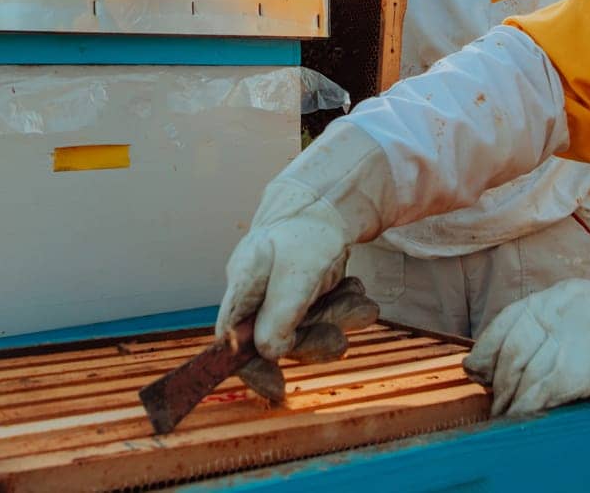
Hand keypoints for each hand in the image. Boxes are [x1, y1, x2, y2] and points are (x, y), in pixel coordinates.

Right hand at [215, 180, 356, 358]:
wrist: (331, 200)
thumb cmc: (309, 232)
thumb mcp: (296, 276)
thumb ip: (279, 316)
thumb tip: (267, 353)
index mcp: (243, 284)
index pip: (231, 340)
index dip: (250, 370)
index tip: (278, 389)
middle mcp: (256, 290)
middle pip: (276, 339)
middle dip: (314, 340)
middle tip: (340, 337)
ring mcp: (279, 290)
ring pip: (305, 327)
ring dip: (336, 319)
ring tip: (358, 300)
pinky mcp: (302, 288)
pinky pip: (322, 312)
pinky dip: (342, 306)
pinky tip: (355, 292)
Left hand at [463, 279, 589, 415]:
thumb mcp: (568, 300)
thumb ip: (536, 319)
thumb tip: (500, 352)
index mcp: (549, 300)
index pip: (504, 324)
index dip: (485, 350)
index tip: (475, 368)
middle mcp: (555, 319)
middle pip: (513, 353)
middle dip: (498, 380)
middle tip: (493, 396)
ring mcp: (569, 345)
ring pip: (526, 375)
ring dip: (511, 398)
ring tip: (505, 411)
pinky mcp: (583, 373)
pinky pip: (546, 393)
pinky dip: (530, 406)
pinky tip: (522, 413)